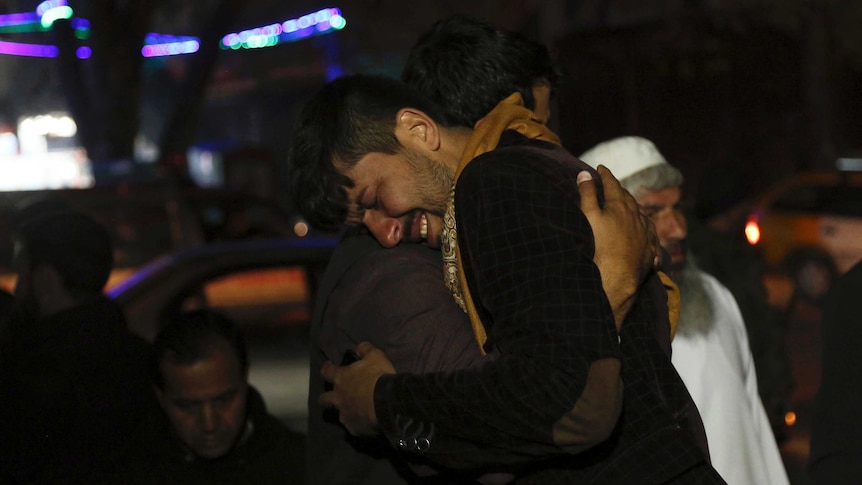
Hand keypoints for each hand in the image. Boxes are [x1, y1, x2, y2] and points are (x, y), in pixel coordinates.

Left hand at [319, 342, 395, 435]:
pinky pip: (352, 427)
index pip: (327, 371)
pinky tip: (364, 423)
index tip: (327, 367)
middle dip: (326, 397)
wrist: (387, 403)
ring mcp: (344, 414)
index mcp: (341, 378)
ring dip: (344, 411)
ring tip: (353, 411)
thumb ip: (365, 349)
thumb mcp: (375, 356)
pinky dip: (357, 424)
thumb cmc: (379, 377)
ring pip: (338, 414)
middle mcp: (338, 397)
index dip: (326, 368)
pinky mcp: (353, 428)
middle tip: (333, 395)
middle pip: (324, 399)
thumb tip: (359, 347)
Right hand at [578, 166, 659, 328]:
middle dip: (619, 189)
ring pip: (642, 214)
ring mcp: (645, 234)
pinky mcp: (650, 250)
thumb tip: (585, 173)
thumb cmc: (599, 246)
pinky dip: (646, 227)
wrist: (617, 278)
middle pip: (628, 198)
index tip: (600, 168)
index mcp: (621, 206)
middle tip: (612, 185)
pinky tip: (645, 229)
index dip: (605, 175)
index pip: (612, 184)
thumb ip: (587, 194)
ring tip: (629, 205)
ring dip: (634, 207)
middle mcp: (637, 217)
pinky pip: (650, 234)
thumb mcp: (588, 216)